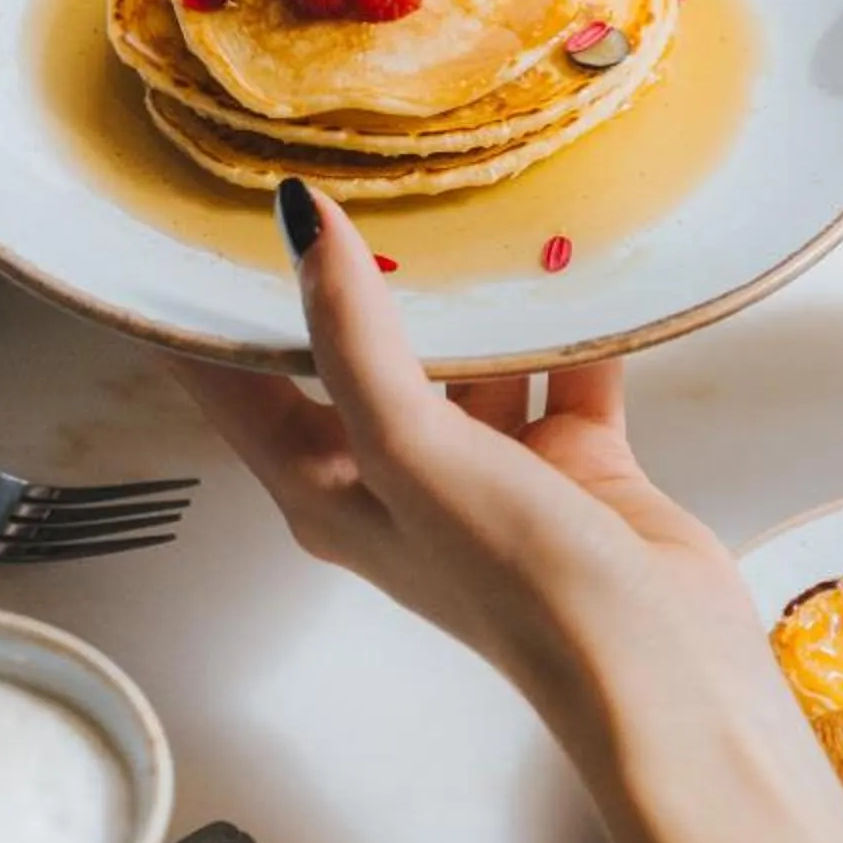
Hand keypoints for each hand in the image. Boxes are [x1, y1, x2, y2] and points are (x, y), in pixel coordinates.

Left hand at [174, 185, 842, 842]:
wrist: (662, 676)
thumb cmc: (521, 589)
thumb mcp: (410, 450)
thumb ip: (353, 335)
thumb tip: (302, 222)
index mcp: (328, 487)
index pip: (233, 386)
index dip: (199, 311)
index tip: (180, 216)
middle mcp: (398, 476)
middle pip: (350, 356)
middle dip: (344, 274)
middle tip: (335, 166)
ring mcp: (489, 470)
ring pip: (464, 353)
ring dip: (468, 289)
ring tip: (461, 188)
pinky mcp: (572, 460)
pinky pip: (561, 364)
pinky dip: (568, 317)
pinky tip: (573, 252)